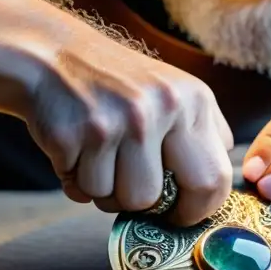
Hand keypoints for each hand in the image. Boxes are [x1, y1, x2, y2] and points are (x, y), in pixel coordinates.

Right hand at [26, 23, 234, 225]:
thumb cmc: (118, 84)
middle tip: (139, 202)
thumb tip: (218, 182)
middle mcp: (157, 109)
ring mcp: (113, 122)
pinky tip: (76, 152)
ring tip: (100, 159)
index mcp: (192, 100)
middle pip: (157, 199)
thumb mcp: (174, 90)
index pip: (213, 179)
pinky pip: (81, 191)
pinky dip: (76, 182)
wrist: (51, 54)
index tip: (182, 214)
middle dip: (147, 209)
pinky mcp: (72, 135)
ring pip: (117, 201)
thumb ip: (204, 131)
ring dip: (106, 193)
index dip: (197, 210)